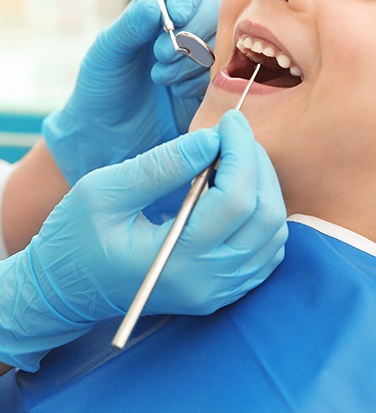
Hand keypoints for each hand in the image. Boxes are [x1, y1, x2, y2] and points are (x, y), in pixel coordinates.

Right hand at [0, 112, 286, 371]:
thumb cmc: (74, 239)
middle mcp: (206, 283)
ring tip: (234, 158)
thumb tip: (212, 140)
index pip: (235, 201)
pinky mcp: (221, 291)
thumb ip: (161, 165)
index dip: (241, 152)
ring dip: (264, 186)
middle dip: (256, 164)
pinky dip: (263, 213)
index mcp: (175, 261)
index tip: (229, 121)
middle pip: (265, 216)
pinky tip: (237, 189)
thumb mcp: (104, 191)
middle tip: (233, 134)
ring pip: (274, 233)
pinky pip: (267, 251)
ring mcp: (218, 291)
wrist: (64, 291)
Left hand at [42, 0, 218, 185]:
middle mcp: (184, 27)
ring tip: (161, 78)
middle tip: (160, 55)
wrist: (108, 137)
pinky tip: (176, 92)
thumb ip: (129, 27)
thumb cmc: (101, 88)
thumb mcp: (106, 53)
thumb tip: (154, 5)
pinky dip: (199, 81)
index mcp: (156, 9)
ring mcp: (201, 56)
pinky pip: (222, 74)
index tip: (176, 15)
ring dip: (191, 60)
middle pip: (211, 11)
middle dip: (189, 33)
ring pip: (220, 42)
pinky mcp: (211, 85)